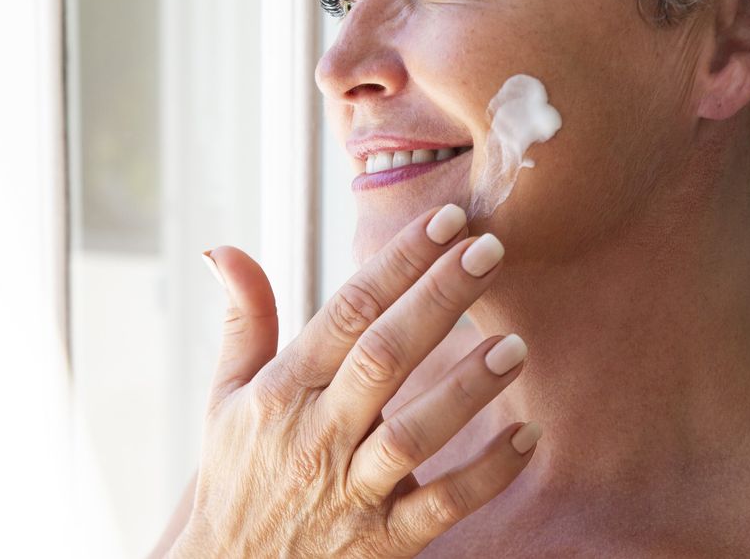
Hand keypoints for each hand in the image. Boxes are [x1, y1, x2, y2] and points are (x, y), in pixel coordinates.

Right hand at [168, 204, 539, 557]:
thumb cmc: (235, 474)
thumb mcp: (225, 395)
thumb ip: (244, 320)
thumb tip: (224, 249)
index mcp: (281, 392)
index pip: (345, 313)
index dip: (396, 263)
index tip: (444, 222)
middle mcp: (315, 436)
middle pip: (384, 357)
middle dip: (438, 299)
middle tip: (490, 250)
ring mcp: (350, 491)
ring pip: (415, 434)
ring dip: (466, 388)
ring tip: (512, 344)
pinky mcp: (382, 541)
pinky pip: (441, 507)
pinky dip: (485, 475)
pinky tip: (525, 437)